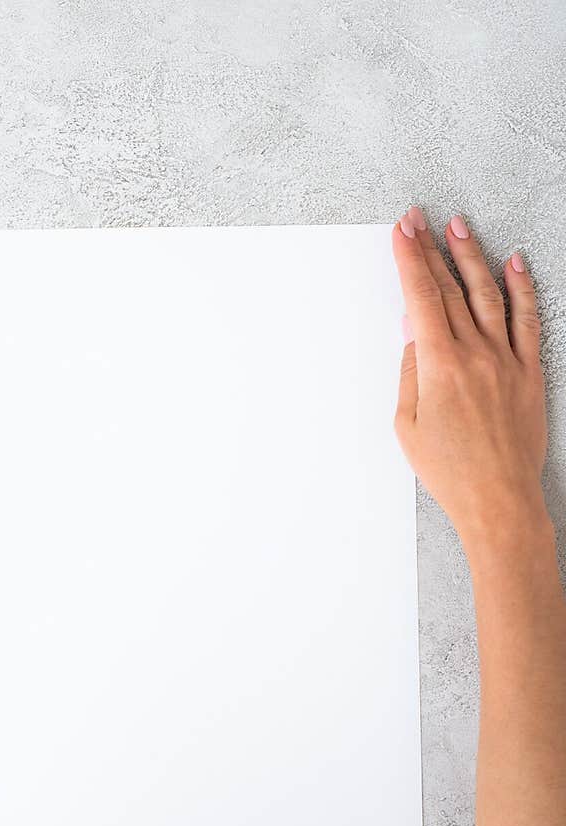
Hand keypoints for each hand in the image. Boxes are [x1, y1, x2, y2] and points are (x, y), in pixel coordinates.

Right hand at [392, 207, 547, 560]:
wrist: (498, 500)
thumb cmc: (449, 471)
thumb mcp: (408, 425)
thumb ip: (410, 371)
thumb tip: (415, 332)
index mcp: (440, 366)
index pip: (421, 298)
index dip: (410, 260)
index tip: (401, 232)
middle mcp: (476, 354)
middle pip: (450, 289)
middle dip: (431, 250)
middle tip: (419, 220)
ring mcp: (507, 360)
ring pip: (488, 294)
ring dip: (473, 257)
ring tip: (460, 228)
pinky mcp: (530, 372)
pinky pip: (528, 320)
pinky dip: (521, 288)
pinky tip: (515, 264)